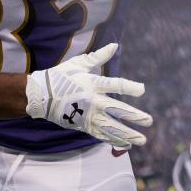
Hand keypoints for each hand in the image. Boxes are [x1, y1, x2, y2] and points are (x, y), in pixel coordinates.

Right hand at [25, 43, 152, 148]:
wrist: (41, 95)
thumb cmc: (61, 76)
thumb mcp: (79, 63)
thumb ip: (99, 57)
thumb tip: (115, 45)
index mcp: (92, 84)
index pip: (114, 85)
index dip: (129, 87)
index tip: (142, 90)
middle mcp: (93, 101)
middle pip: (117, 110)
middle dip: (134, 116)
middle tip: (149, 121)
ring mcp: (88, 116)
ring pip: (111, 127)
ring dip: (128, 134)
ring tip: (142, 140)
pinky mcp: (83, 126)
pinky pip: (101, 135)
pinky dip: (114, 140)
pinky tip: (127, 145)